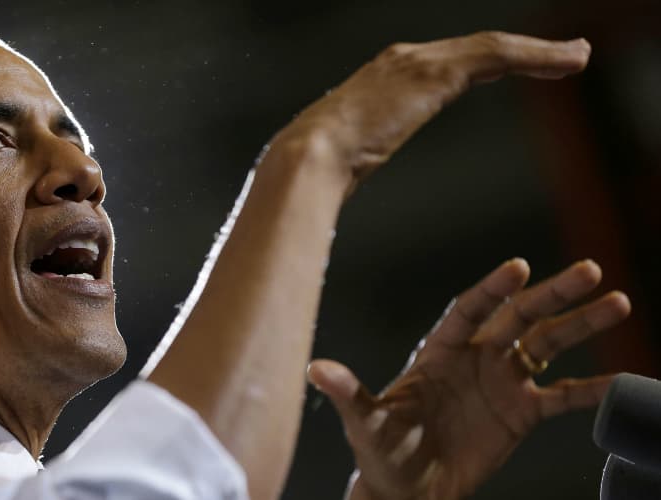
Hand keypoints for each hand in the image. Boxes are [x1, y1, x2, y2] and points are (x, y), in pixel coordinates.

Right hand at [260, 32, 589, 195]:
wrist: (308, 158)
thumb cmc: (318, 169)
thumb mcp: (347, 156)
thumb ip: (357, 155)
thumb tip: (345, 177)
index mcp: (384, 78)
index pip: (448, 63)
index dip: (488, 63)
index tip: (517, 69)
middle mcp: (402, 59)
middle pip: (477, 48)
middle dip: (522, 51)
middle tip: (562, 57)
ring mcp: (417, 62)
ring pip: (493, 47)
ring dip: (539, 53)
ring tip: (575, 57)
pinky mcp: (433, 72)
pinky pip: (496, 55)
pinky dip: (535, 56)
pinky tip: (565, 63)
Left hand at [307, 259, 630, 499]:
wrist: (408, 490)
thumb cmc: (383, 452)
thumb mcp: (365, 423)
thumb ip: (349, 394)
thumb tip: (316, 369)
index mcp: (438, 352)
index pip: (470, 310)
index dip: (492, 289)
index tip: (519, 267)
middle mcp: (474, 358)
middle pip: (518, 316)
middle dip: (552, 294)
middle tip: (591, 271)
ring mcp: (500, 382)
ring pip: (547, 344)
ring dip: (580, 324)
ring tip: (618, 303)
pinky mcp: (520, 412)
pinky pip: (564, 396)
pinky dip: (594, 389)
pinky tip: (626, 379)